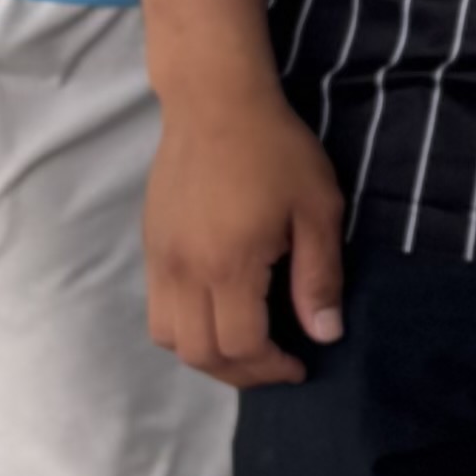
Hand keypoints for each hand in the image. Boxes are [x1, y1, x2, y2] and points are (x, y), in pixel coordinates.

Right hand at [147, 82, 346, 387]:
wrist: (214, 102)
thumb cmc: (276, 150)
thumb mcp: (317, 209)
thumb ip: (319, 276)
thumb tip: (324, 334)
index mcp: (228, 265)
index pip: (241, 347)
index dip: (272, 369)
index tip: (301, 365)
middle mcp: (184, 271)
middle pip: (200, 355)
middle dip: (242, 373)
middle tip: (276, 364)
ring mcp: (160, 260)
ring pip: (170, 339)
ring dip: (207, 355)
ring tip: (245, 345)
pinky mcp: (150, 246)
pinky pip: (157, 310)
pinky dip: (186, 329)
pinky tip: (218, 313)